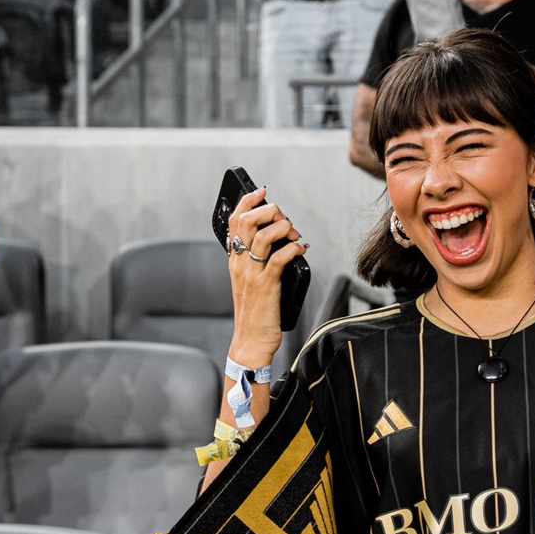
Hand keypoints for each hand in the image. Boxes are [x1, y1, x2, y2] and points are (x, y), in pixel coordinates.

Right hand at [226, 185, 306, 365]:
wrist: (250, 341)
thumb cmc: (255, 314)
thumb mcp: (251, 282)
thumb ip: (258, 262)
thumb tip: (279, 242)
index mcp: (234, 261)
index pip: (233, 222)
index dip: (247, 202)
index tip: (261, 192)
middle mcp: (240, 264)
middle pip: (246, 222)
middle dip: (268, 211)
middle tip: (284, 218)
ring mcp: (252, 274)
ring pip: (262, 236)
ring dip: (283, 228)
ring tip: (294, 234)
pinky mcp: (266, 286)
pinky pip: (279, 258)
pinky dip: (293, 248)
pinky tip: (301, 248)